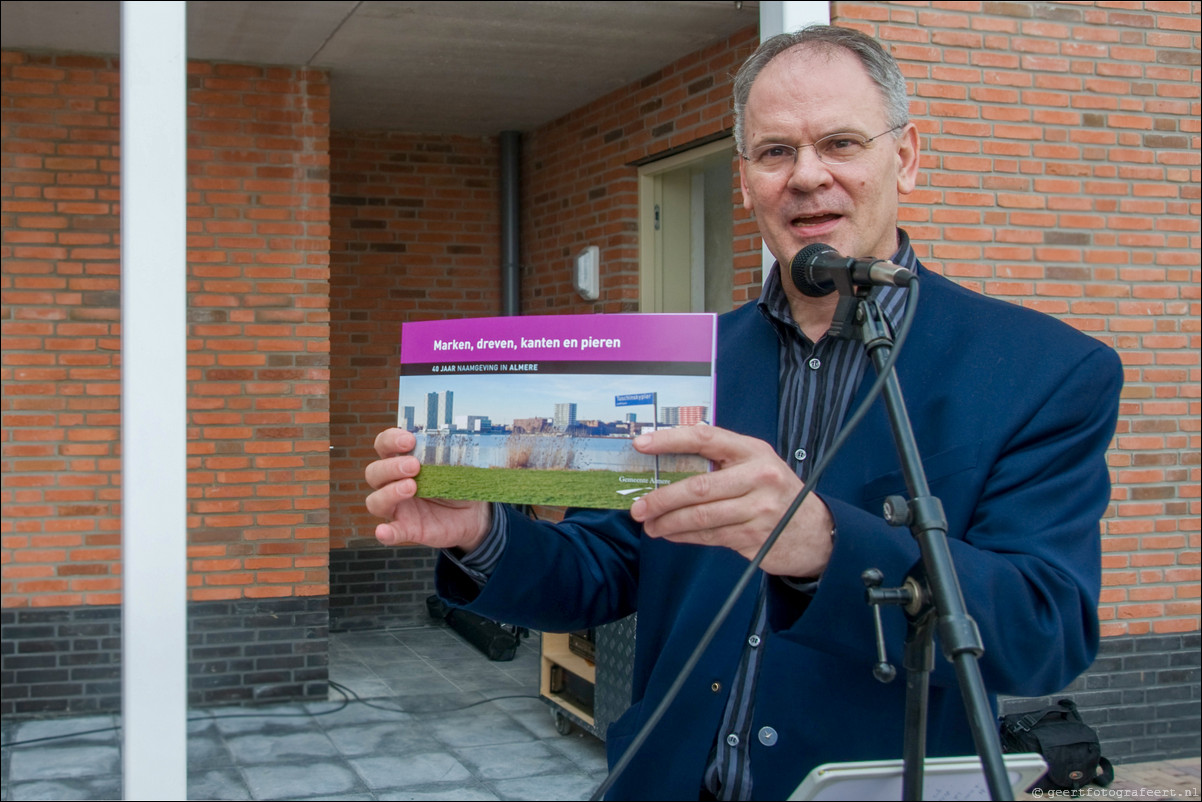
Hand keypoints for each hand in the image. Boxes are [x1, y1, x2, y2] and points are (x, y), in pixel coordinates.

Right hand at [365, 428, 491, 550]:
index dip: (390, 440)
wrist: (473, 512)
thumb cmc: (459, 481)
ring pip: (375, 501)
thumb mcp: (457, 465)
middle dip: (391, 467)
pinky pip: (391, 533)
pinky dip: (385, 533)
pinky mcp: (407, 529)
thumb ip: (450, 454)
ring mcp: (398, 508)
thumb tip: (458, 442)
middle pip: (374, 473)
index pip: (383, 446)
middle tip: (414, 466)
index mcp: (402, 461)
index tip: (409, 440)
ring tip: (412, 487)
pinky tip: (384, 531)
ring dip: (389, 493)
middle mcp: (393, 483)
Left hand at [628, 425, 833, 577]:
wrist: (814, 530)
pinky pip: (709, 536)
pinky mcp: (754, 536)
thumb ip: (722, 460)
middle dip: (661, 498)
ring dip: (669, 522)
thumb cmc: (777, 493)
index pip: (705, 438)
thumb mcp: (756, 465)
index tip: (642, 444)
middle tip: (639, 507)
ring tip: (650, 524)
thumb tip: (670, 461)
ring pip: (700, 516)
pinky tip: (672, 534)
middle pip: (698, 487)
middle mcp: (757, 477)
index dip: (670, 440)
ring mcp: (758, 509)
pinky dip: (685, 536)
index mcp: (752, 451)